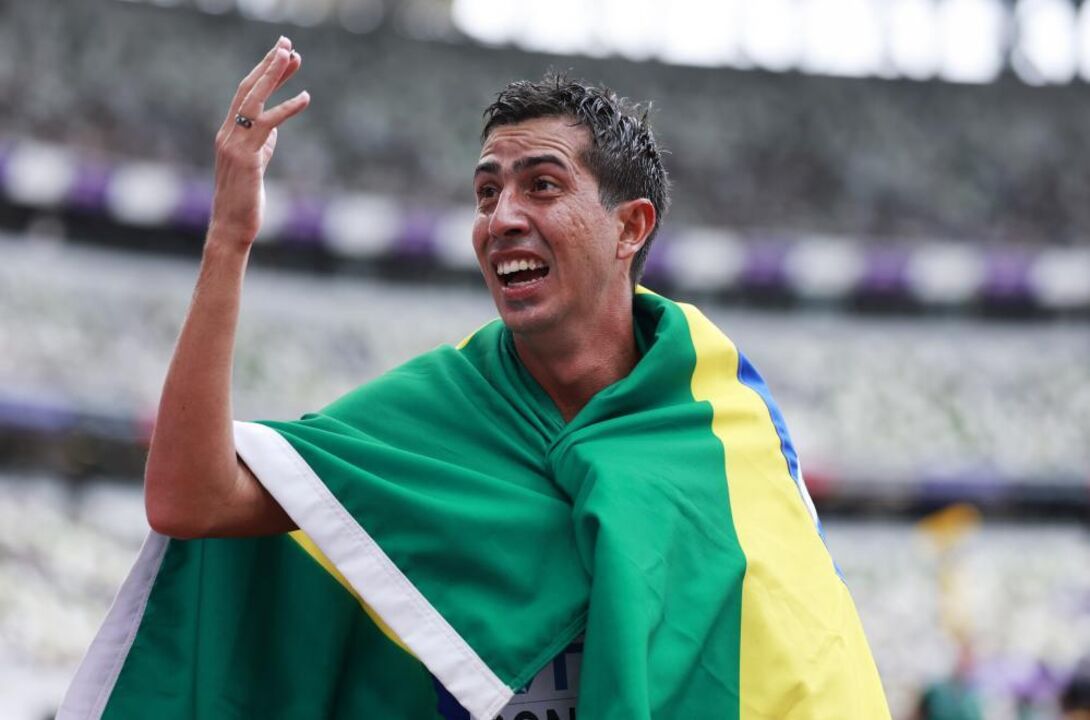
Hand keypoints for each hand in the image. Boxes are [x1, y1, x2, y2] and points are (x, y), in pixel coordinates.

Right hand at [209, 36, 309, 246]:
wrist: (230, 227)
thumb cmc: (244, 201)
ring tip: (291, 56)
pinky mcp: (246, 157)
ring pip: (253, 100)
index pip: (246, 95)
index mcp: (229, 134)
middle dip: (268, 64)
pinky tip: (305, 97)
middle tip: (286, 43)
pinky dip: (287, 108)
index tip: (282, 56)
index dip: (264, 73)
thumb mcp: (255, 166)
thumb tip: (274, 131)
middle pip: (247, 89)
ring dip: (273, 75)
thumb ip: (262, 145)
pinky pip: (268, 125)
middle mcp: (227, 134)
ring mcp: (234, 144)